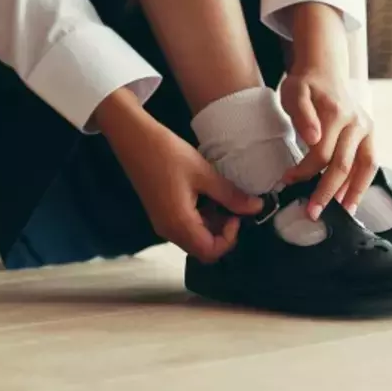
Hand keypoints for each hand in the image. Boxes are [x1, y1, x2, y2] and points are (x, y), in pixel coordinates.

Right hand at [95, 89, 262, 262]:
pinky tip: (205, 193)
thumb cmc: (168, 154)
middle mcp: (168, 231)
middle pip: (202, 248)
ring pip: (194, 237)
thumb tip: (257, 208)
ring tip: (219, 196)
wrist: (134, 139)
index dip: (230, 237)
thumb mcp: (203, 173)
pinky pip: (184, 226)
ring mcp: (162, 223)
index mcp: (179, 224)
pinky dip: (199, 217)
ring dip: (211, 223)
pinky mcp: (160, 213)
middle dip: (222, 231)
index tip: (236, 213)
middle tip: (231, 205)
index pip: (211, 251)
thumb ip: (230, 195)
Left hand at [279, 3, 377, 220]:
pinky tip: (351, 199)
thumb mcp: (294, 92)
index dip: (304, 171)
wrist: (324, 69)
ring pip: (364, 167)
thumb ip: (302, 115)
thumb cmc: (305, 83)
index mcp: (337, 114)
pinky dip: (362, 182)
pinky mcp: (370, 134)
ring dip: (352, 192)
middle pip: (343, 165)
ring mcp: (366, 128)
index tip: (287, 181)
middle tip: (312, 213)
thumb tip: (313, 139)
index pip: (321, 153)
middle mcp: (357, 122)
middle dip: (327, 191)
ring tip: (341, 213)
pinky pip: (369, 163)